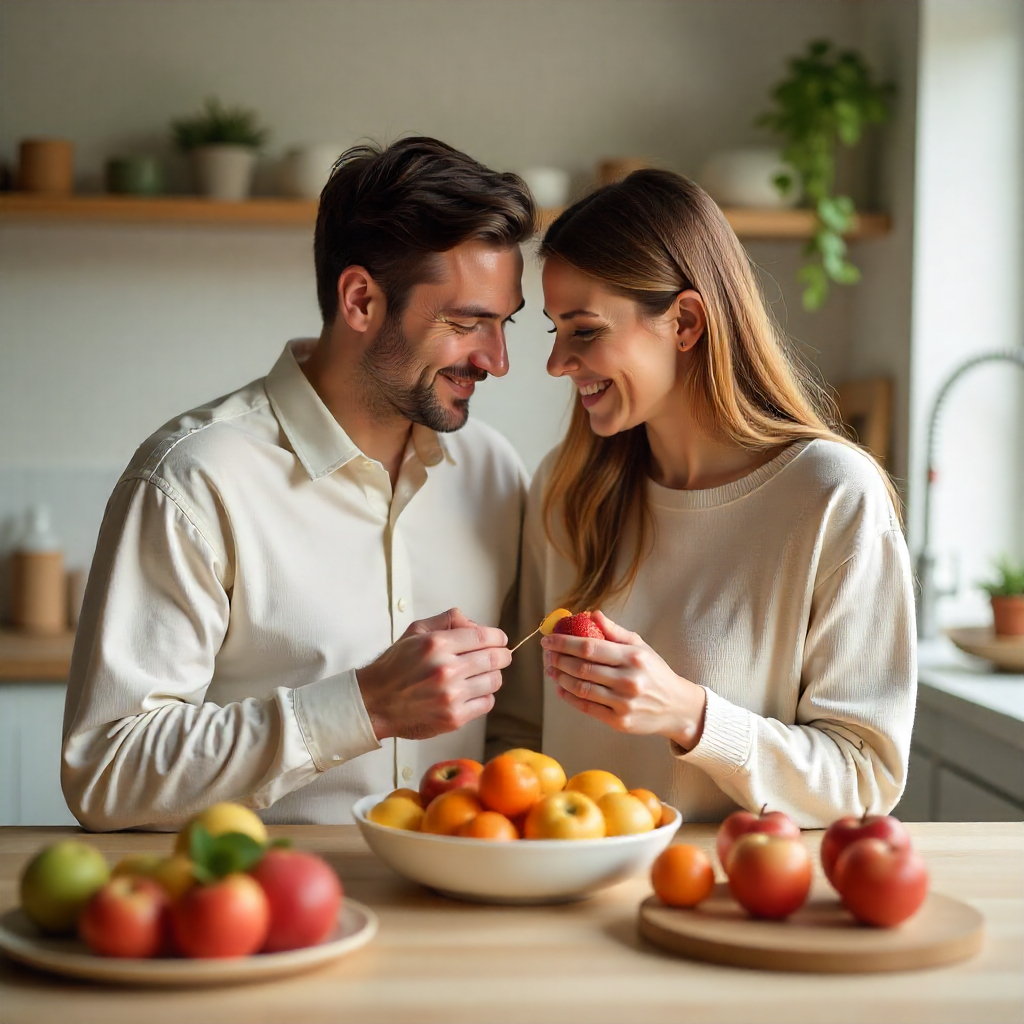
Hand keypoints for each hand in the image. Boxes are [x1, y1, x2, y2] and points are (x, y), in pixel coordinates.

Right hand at [356, 608, 509, 740]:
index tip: (500, 640)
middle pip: (495, 658)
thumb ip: (447, 621)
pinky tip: (472, 692)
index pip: (484, 637)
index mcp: (437, 645)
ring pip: (494, 681)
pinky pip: (487, 703)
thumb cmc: (395, 667)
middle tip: (500, 656)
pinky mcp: (454, 718)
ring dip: (492, 675)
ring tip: (481, 674)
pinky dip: (484, 696)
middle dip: (502, 655)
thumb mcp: (415, 632)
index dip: (498, 637)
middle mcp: (446, 670)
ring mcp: (451, 696)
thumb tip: (475, 624)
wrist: (375, 702)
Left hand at [540, 610, 706, 749]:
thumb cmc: (655, 672)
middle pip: (581, 668)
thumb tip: (592, 614)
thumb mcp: (641, 647)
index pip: (589, 647)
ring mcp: (623, 703)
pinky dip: (570, 697)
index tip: (548, 639)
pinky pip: (587, 707)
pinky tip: (562, 689)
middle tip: (547, 654)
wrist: (677, 707)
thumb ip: (615, 631)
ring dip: (561, 678)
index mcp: (632, 658)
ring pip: (581, 689)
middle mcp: (628, 680)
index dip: (564, 643)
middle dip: (559, 660)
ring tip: (551, 670)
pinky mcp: (619, 721)